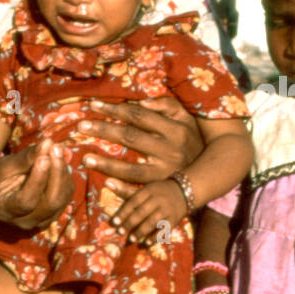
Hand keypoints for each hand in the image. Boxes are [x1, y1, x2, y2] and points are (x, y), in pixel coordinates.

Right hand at [0, 138, 72, 230]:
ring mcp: (41, 222)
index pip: (27, 200)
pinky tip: (57, 160)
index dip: (38, 179)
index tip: (44, 157)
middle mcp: (25, 222)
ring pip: (62, 199)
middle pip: (51, 202)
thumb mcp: (4, 166)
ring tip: (56, 149)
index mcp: (6, 211)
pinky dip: (65, 176)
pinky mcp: (53, 215)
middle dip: (57, 172)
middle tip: (55, 147)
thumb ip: (26, 158)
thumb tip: (48, 142)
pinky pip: (66, 196)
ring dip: (62, 172)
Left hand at [78, 98, 201, 192]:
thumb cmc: (192, 136)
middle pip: (131, 138)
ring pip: (132, 170)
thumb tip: (141, 102)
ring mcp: (166, 173)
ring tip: (85, 158)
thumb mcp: (185, 116)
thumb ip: (166, 105)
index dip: (114, 110)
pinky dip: (123, 189)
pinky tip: (106, 183)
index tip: (92, 105)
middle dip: (104, 130)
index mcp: (173, 129)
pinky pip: (141, 191)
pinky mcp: (163, 189)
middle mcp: (169, 151)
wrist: (214, 168)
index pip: (138, 116)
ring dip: (107, 164)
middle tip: (80, 126)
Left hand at [111, 179, 186, 243]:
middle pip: (142, 212)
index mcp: (149, 190)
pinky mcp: (174, 220)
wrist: (185, 190)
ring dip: (141, 231)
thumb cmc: (159, 190)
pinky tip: (146, 242)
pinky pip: (163, 230)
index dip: (123, 212)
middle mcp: (158, 199)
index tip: (114, 222)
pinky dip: (155, 237)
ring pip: (152, 222)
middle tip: (119, 232)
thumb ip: (127, 190)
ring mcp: (167, 210)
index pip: (133, 202)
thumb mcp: (145, 187)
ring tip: (131, 238)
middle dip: (129, 223)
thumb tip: (106, 182)